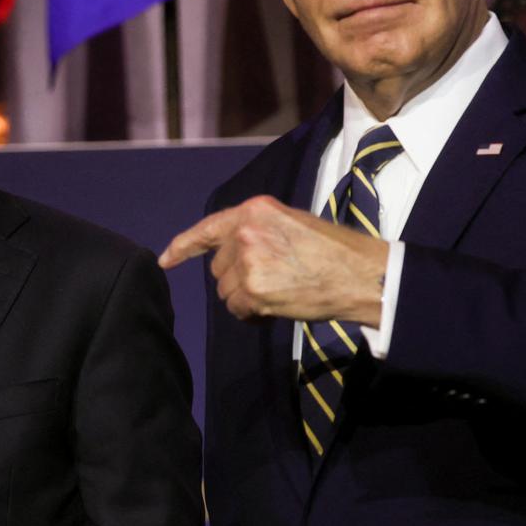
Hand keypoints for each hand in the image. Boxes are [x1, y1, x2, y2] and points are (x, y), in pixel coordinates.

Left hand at [159, 196, 387, 324]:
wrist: (360, 274)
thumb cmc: (332, 252)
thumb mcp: (290, 225)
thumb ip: (256, 233)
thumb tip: (228, 256)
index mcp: (255, 210)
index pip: (208, 228)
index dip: (183, 247)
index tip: (166, 261)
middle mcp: (246, 231)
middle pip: (218, 267)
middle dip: (238, 279)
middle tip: (273, 281)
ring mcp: (247, 260)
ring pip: (226, 290)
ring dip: (246, 298)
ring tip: (279, 293)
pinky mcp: (252, 288)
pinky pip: (236, 309)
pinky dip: (251, 315)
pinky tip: (275, 309)